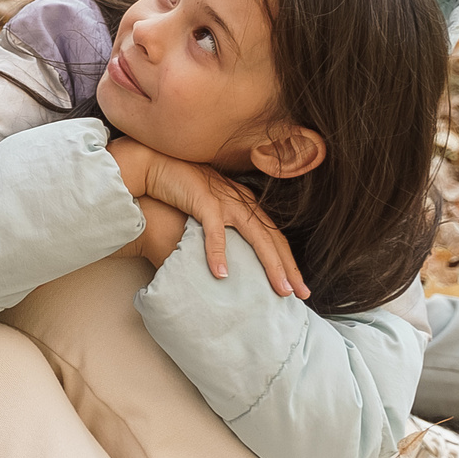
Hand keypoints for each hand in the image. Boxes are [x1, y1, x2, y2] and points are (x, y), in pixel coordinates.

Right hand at [106, 137, 307, 297]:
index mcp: (247, 205)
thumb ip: (224, 227)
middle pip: (273, 240)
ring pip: (257, 238)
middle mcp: (243, 204)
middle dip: (289, 268)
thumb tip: (229, 258)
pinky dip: (219, 254)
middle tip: (301, 294)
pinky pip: (215, 233)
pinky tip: (222, 274)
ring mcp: (226, 203)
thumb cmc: (182, 188)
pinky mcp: (205, 203)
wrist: (157, 163)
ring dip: (270, 265)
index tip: (297, 286)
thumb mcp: (211, 207)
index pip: (275, 237)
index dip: (288, 261)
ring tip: (279, 289)